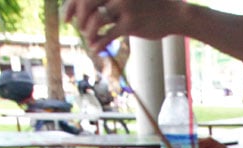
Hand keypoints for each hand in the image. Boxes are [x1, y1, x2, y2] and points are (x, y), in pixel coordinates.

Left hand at [63, 0, 178, 53]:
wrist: (176, 14)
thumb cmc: (151, 5)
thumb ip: (112, 1)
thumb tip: (88, 11)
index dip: (71, 6)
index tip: (67, 18)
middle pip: (86, 3)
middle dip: (77, 18)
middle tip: (76, 27)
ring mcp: (124, 8)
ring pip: (95, 21)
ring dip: (88, 32)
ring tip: (90, 38)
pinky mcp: (131, 25)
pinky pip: (107, 36)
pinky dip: (98, 43)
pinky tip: (96, 48)